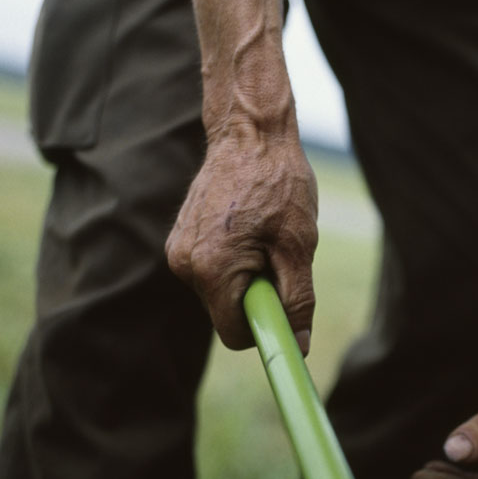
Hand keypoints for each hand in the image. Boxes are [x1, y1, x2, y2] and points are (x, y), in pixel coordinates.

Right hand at [166, 132, 317, 350]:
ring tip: (264, 236)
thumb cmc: (279, 184)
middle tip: (278, 257)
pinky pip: (212, 270)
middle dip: (257, 297)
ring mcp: (178, 250)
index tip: (286, 305)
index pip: (235, 334)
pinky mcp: (180, 239)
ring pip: (221, 292)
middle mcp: (184, 264)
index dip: (265, 328)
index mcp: (212, 270)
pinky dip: (235, 261)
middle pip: (227, 313)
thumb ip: (297, 300)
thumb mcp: (298, 246)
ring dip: (247, 277)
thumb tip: (299, 345)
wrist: (250, 133)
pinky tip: (249, 228)